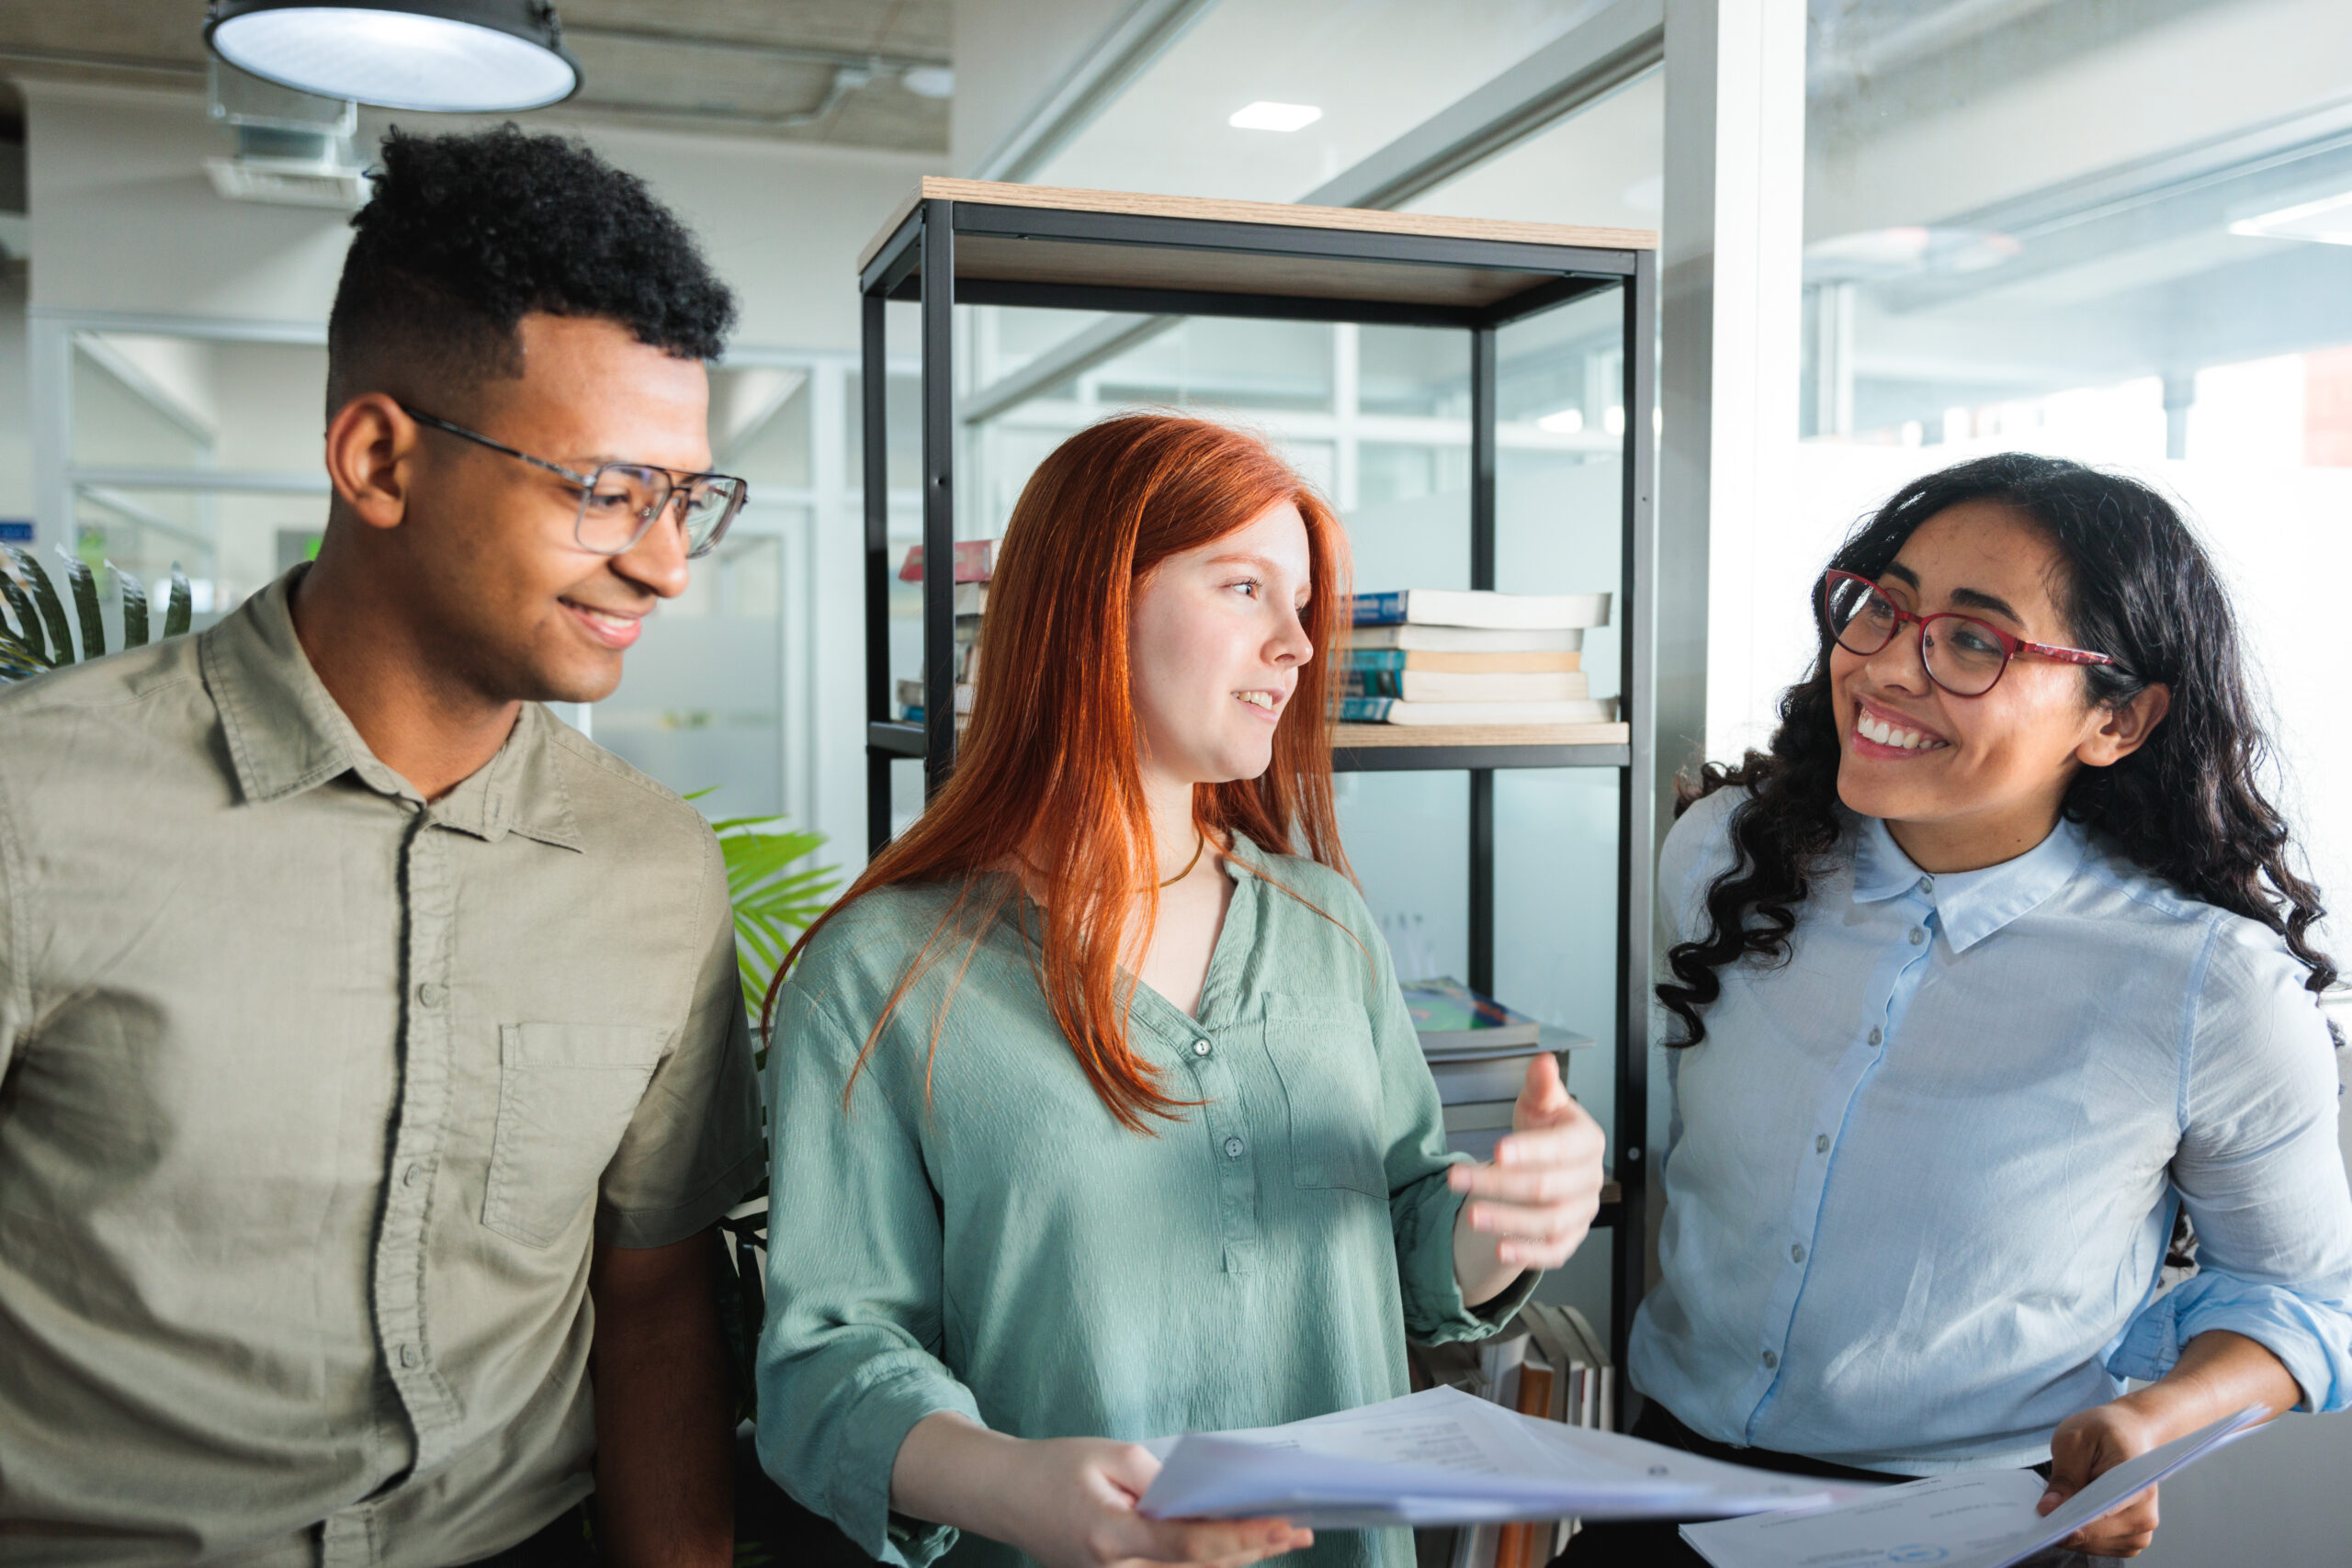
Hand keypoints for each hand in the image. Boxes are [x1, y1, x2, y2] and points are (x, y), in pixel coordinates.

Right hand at [1001, 1437, 1312, 1567]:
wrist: (1003, 1497)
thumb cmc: (1053, 1469)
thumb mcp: (1108, 1455)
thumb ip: (1159, 1481)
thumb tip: (1206, 1500)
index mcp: (1110, 1537)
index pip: (1191, 1545)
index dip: (1242, 1537)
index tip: (1282, 1524)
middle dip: (1253, 1552)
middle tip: (1300, 1531)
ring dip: (1237, 1561)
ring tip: (1282, 1540)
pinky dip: (1207, 1564)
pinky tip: (1238, 1549)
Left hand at [1450, 1053, 1606, 1299]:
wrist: (1547, 1163)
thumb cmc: (1543, 1129)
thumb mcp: (1540, 1102)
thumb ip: (1541, 1084)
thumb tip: (1543, 1062)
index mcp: (1587, 1141)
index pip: (1562, 1149)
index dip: (1530, 1151)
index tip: (1496, 1151)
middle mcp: (1590, 1180)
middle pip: (1546, 1188)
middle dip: (1498, 1184)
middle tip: (1457, 1178)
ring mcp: (1582, 1213)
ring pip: (1548, 1223)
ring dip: (1507, 1221)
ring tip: (1470, 1216)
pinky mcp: (1570, 1239)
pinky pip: (1553, 1253)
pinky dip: (1527, 1253)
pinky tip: (1499, 1249)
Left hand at [2038, 1398, 2164, 1557]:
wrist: (2130, 1433)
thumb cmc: (2104, 1431)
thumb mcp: (2074, 1439)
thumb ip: (2064, 1475)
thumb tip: (2048, 1509)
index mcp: (2137, 1486)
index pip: (2101, 1513)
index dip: (2069, 1520)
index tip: (2043, 1519)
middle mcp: (2145, 1516)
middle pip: (2094, 1534)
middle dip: (2062, 1523)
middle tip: (2039, 1508)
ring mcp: (2140, 1532)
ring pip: (2093, 1545)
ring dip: (2070, 1529)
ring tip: (2058, 1503)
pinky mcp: (2131, 1539)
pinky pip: (2098, 1546)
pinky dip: (2079, 1534)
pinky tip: (2070, 1513)